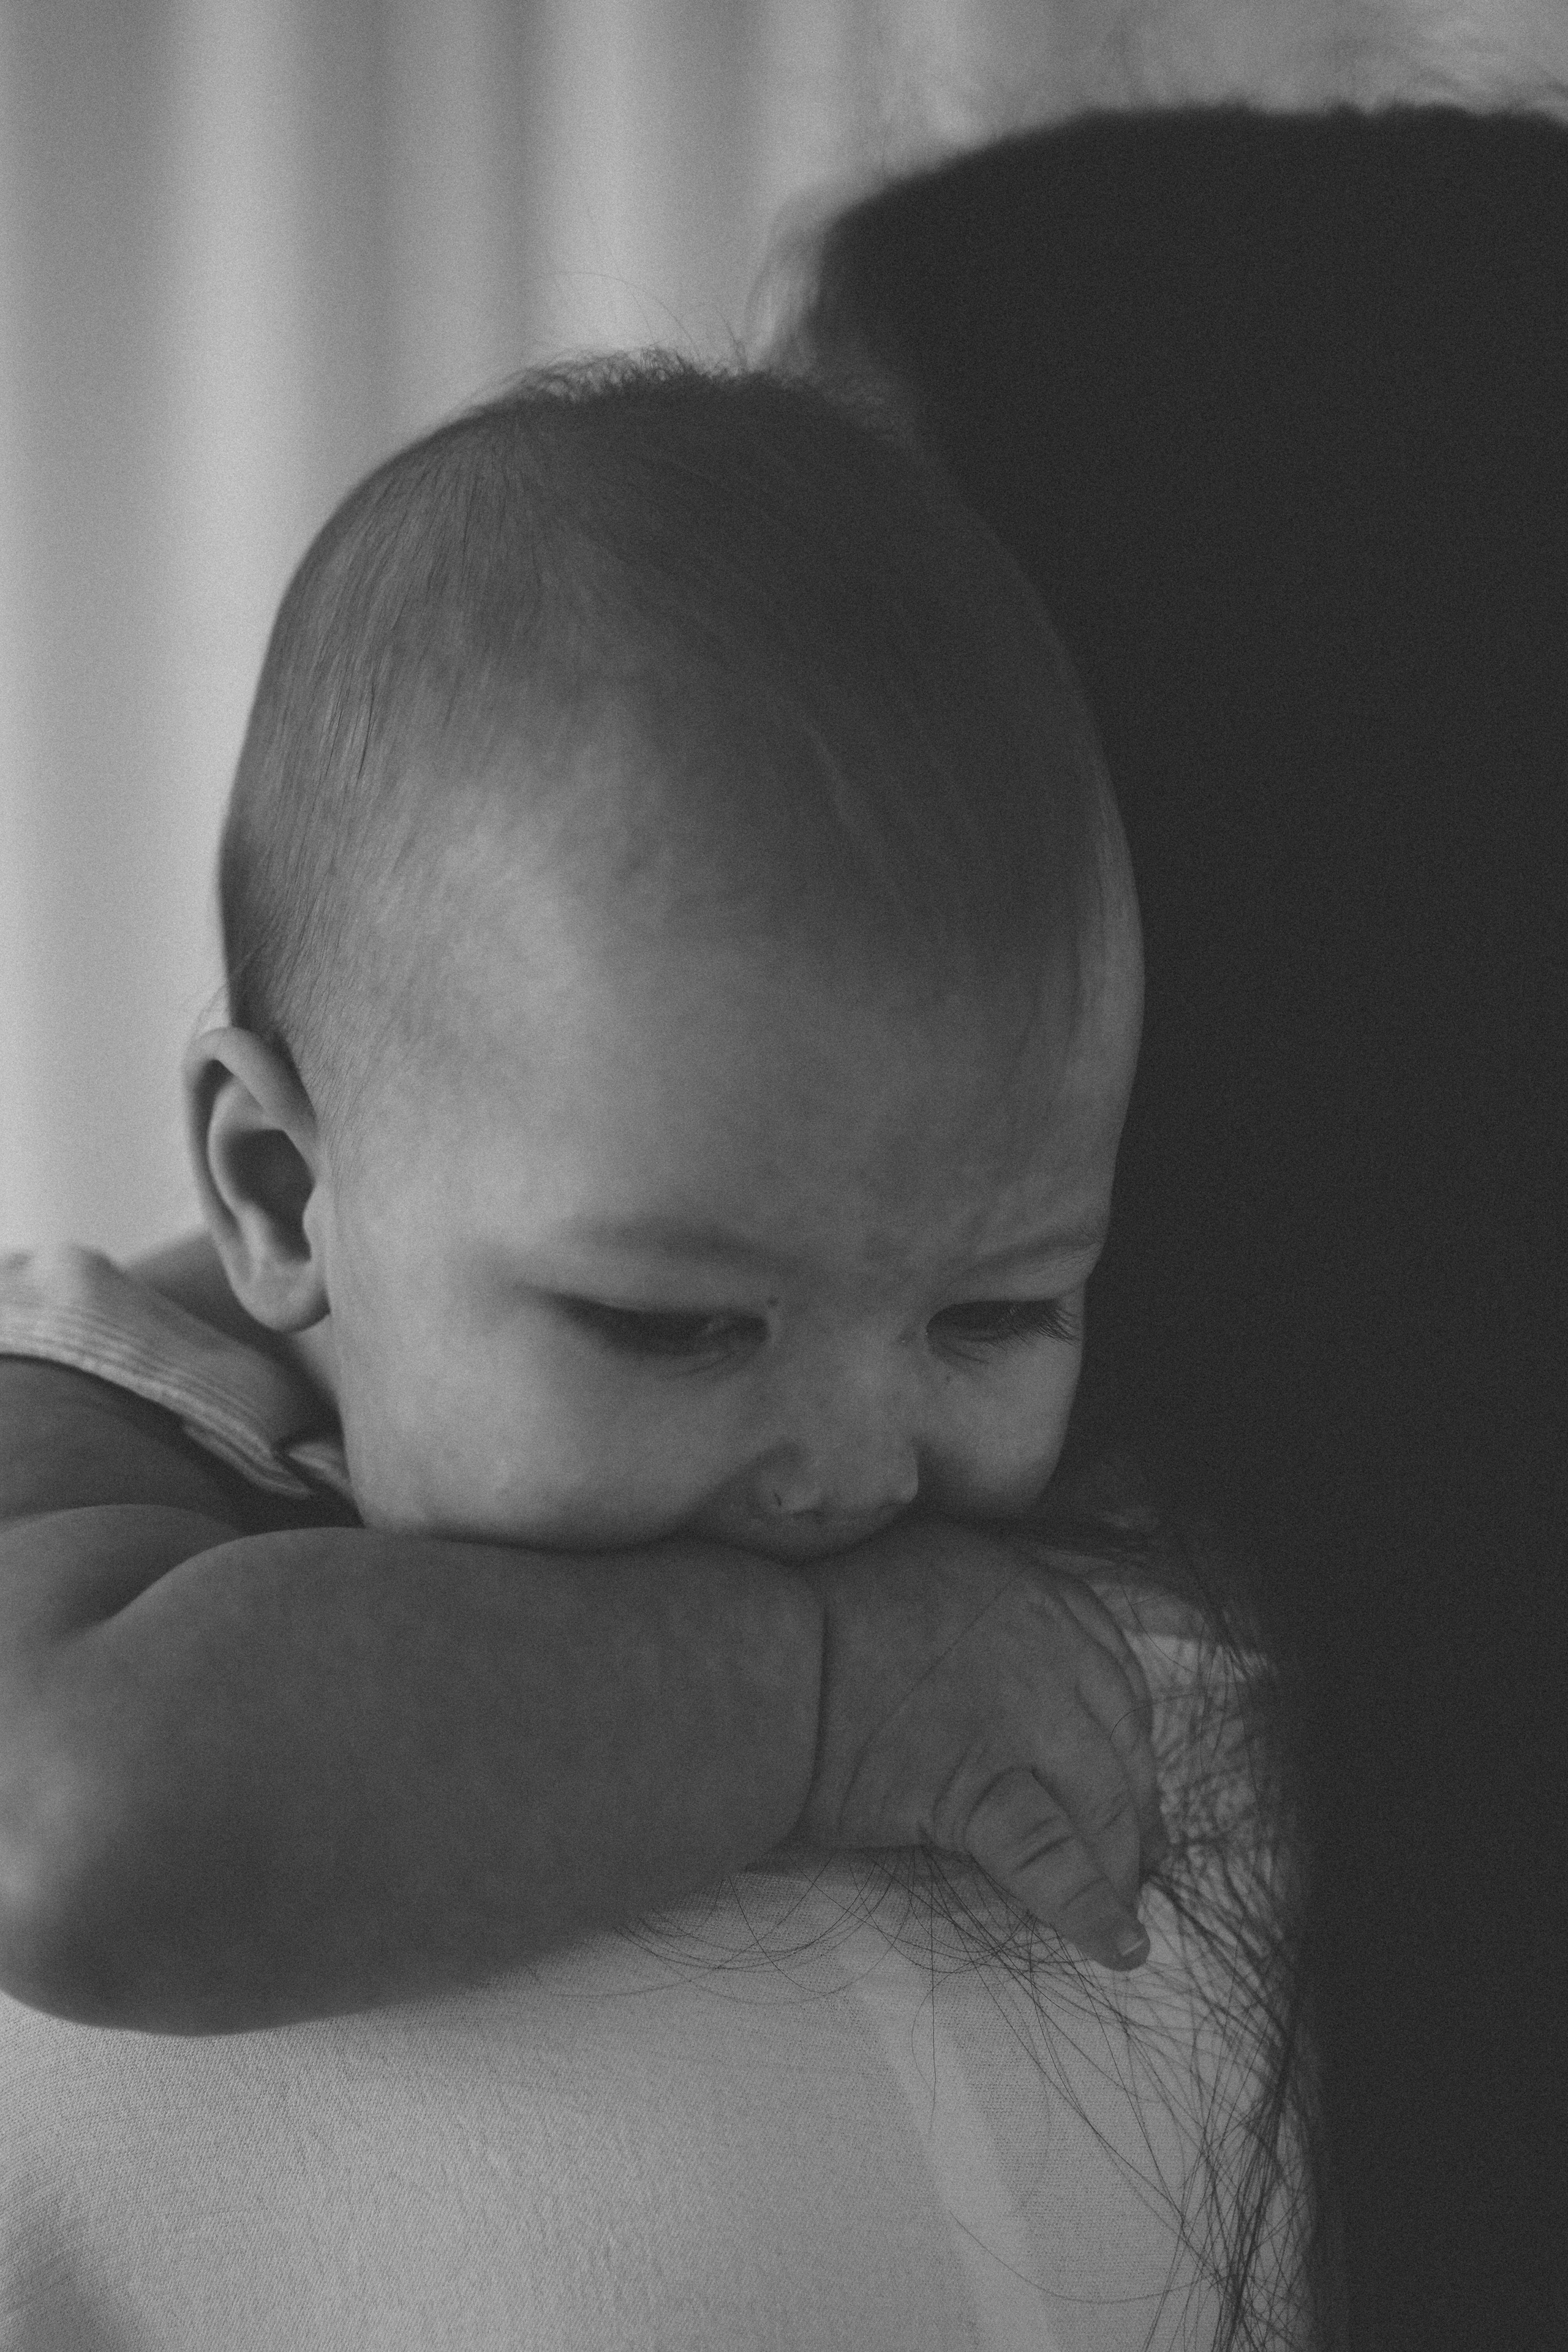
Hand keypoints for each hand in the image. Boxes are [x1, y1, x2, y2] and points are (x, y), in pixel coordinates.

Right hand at [795, 1516, 1166, 1969]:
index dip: (1129, 1731)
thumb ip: (977, 1613)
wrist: (755, 1664)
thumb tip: (998, 1669)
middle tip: (1145, 1854)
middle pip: (1120, 1736)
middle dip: (1137, 1804)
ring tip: (1127, 1907)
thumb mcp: (917, 1576)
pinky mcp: (979, 1786)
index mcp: (1023, 1585)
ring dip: (1120, 1863)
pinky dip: (1092, 1909)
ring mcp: (1019, 1712)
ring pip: (1100, 1799)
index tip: (1134, 1771)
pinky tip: (1119, 1947)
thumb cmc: (807, 1621)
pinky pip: (1052, 1858)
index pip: (1111, 1664)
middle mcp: (1040, 1640)